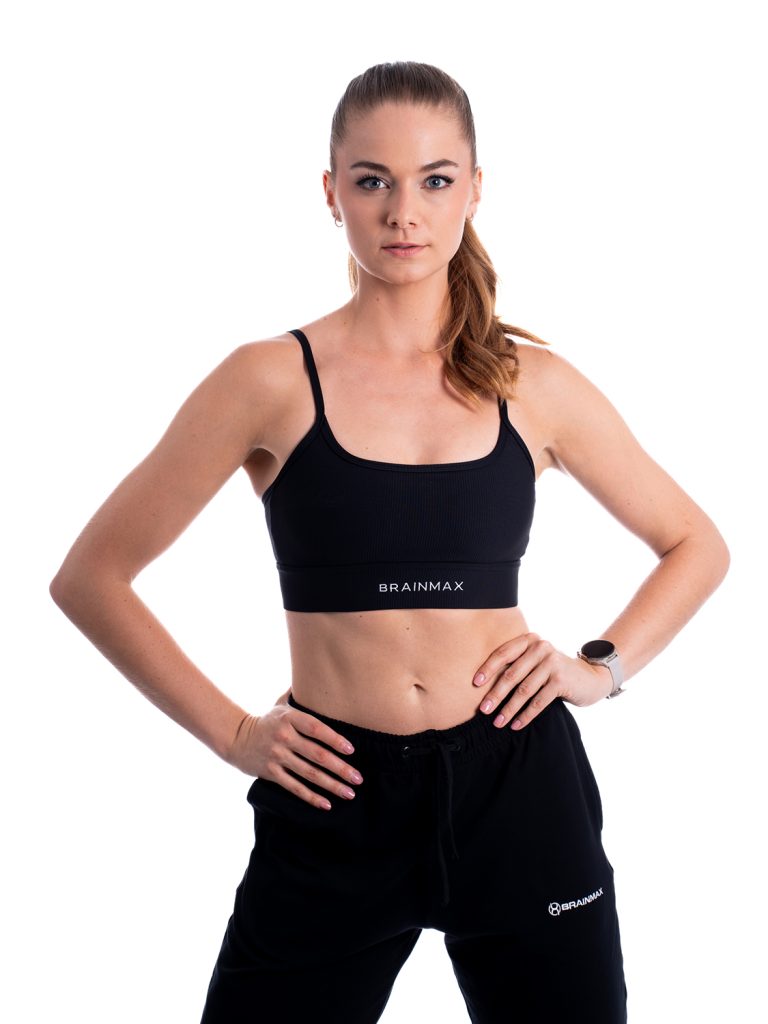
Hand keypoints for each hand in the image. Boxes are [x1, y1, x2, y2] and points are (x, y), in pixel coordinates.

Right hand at [225, 690, 363, 810]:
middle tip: (358, 778)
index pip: (317, 729)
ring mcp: (276, 756)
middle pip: (317, 754)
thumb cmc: (267, 721)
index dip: (335, 740)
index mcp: (289, 718)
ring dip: (331, 785)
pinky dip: (311, 797)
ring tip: (349, 793)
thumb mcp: (281, 705)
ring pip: (308, 773)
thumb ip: (300, 695)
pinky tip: (326, 804)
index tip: (351, 750)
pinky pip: (294, 787)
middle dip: (340, 768)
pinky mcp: (270, 773)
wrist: (236, 738)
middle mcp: (284, 737)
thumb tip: (320, 678)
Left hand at [472, 632, 612, 729]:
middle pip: (511, 675)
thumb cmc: (554, 671)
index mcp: (530, 641)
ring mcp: (552, 663)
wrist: (590, 678)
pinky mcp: (561, 680)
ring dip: (508, 709)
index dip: (488, 668)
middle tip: (483, 710)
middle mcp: (540, 648)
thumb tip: (484, 685)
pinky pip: (538, 701)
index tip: (474, 684)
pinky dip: (525, 715)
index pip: (503, 653)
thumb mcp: (536, 661)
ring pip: (524, 691)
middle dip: (495, 694)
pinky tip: (516, 725)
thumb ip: (517, 665)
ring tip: (497, 722)